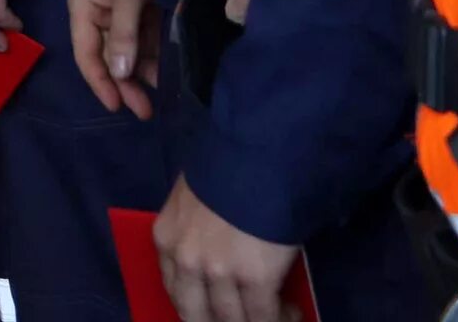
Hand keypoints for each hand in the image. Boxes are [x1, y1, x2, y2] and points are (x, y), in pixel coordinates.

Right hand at [70, 0, 163, 118]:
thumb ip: (123, 35)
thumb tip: (119, 74)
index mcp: (83, 8)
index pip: (86, 54)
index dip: (100, 83)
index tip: (117, 107)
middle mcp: (98, 13)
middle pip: (108, 56)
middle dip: (125, 83)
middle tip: (145, 110)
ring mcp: (120, 11)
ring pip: (128, 50)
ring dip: (142, 72)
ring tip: (160, 93)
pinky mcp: (140, 7)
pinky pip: (144, 38)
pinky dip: (153, 54)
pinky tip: (164, 69)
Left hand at [154, 179, 301, 321]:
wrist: (261, 153)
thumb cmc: (230, 165)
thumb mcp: (194, 195)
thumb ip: (193, 229)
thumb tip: (214, 253)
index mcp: (166, 238)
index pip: (174, 291)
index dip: (198, 308)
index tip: (215, 312)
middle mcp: (186, 261)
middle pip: (197, 314)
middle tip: (242, 318)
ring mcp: (218, 273)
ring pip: (232, 319)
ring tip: (277, 315)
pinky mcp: (254, 280)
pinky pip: (263, 316)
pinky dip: (279, 319)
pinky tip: (290, 313)